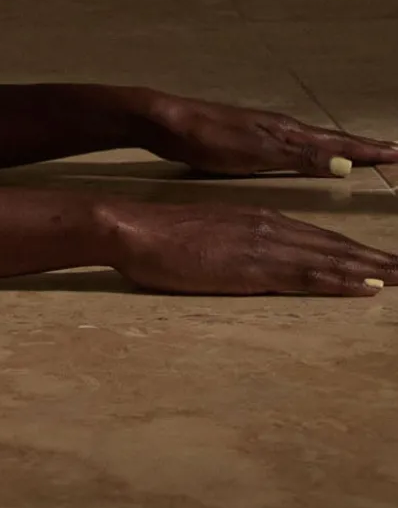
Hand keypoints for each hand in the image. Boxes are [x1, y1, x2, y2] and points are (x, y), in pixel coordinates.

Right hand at [100, 198, 397, 296]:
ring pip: (330, 258)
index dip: (356, 253)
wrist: (135, 229)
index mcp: (259, 220)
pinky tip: (367, 286)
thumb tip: (253, 263)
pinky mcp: (253, 266)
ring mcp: (263, 246)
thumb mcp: (209, 238)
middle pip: (334, 247)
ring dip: (371, 269)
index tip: (385, 263)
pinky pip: (308, 274)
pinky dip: (342, 280)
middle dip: (376, 260)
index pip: (318, 239)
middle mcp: (269, 228)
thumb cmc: (162, 237)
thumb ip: (237, 246)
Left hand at [137, 90, 397, 178]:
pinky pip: (294, 145)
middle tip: (392, 152)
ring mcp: (263, 131)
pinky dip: (314, 151)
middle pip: (331, 139)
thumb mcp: (255, 151)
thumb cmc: (207, 139)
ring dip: (341, 149)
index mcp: (286, 133)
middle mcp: (280, 129)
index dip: (368, 151)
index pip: (339, 143)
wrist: (165, 122)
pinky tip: (308, 158)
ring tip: (360, 154)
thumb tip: (344, 161)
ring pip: (314, 141)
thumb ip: (298, 156)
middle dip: (363, 148)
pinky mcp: (246, 139)